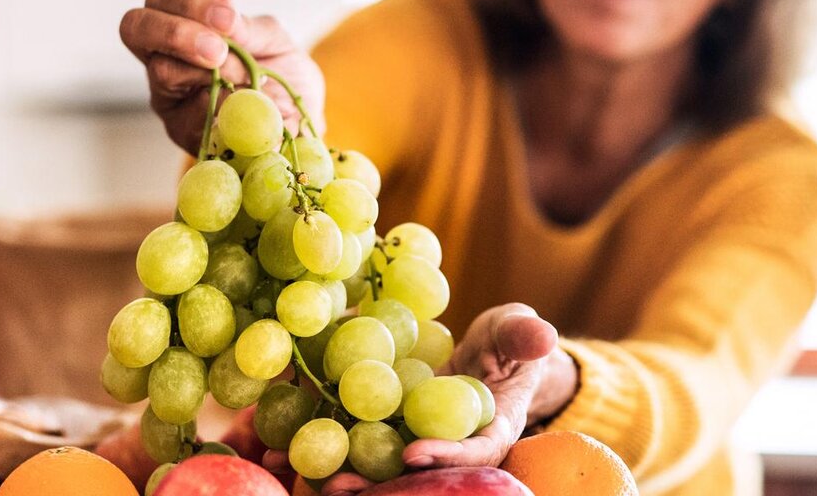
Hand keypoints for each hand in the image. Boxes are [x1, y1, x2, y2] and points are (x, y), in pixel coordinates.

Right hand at [119, 0, 324, 154]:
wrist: (300, 118)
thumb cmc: (280, 72)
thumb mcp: (272, 40)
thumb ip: (243, 22)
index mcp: (185, 26)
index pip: (159, 1)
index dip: (187, 4)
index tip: (227, 19)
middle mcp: (166, 59)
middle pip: (135, 29)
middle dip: (177, 33)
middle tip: (218, 51)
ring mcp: (168, 97)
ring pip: (163, 72)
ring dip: (210, 72)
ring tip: (248, 81)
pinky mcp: (181, 131)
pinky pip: (188, 116)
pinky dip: (223, 107)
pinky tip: (248, 107)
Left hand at [265, 304, 577, 495]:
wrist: (483, 357)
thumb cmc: (505, 348)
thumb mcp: (515, 337)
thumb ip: (522, 339)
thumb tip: (543, 335)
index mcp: (486, 433)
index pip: (470, 451)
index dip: (444, 454)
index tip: (415, 453)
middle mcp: (443, 447)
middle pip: (411, 474)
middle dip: (375, 483)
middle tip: (336, 485)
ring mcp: (407, 443)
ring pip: (372, 466)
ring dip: (336, 474)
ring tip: (294, 474)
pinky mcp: (377, 431)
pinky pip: (347, 442)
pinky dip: (315, 446)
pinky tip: (273, 447)